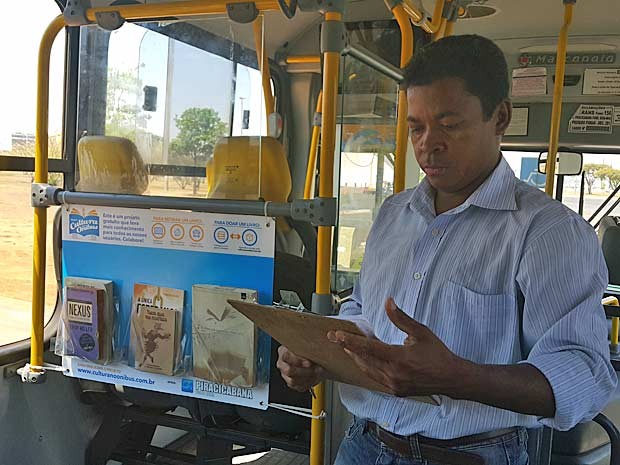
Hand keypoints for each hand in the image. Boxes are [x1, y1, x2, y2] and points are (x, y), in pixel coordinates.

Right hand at [276, 345, 324, 391]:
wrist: (316, 360)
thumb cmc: (311, 350)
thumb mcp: (311, 343)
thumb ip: (316, 341)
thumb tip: (328, 336)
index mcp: (283, 351)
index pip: (286, 356)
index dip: (298, 360)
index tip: (309, 362)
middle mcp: (282, 363)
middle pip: (288, 370)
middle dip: (304, 371)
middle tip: (315, 369)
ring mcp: (285, 374)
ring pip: (293, 380)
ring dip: (308, 377)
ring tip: (318, 372)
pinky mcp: (291, 383)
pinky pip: (298, 387)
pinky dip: (308, 383)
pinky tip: (315, 377)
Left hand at [327, 298, 463, 396]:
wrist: (452, 378)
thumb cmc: (438, 354)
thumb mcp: (420, 331)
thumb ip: (401, 318)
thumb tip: (388, 302)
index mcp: (398, 359)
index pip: (368, 348)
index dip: (351, 340)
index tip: (337, 335)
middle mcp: (393, 374)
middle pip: (363, 360)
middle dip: (348, 348)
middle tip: (335, 338)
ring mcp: (394, 385)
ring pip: (367, 370)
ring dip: (356, 358)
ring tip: (346, 347)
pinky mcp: (396, 391)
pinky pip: (375, 378)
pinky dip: (367, 368)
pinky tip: (363, 360)